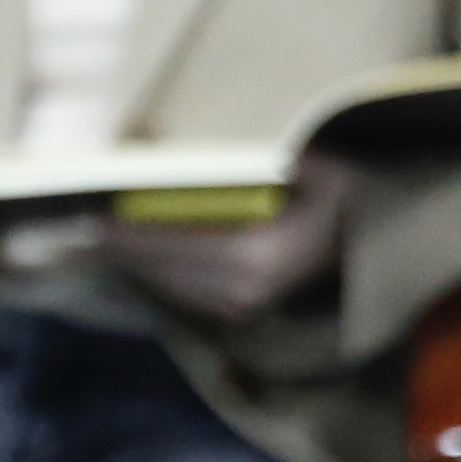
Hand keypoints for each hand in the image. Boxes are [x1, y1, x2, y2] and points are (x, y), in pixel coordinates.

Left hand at [101, 153, 349, 325]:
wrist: (371, 245)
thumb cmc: (348, 201)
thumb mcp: (324, 172)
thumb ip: (286, 165)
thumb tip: (247, 154)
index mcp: (262, 256)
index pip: (181, 249)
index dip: (136, 238)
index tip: (99, 224)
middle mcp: (249, 289)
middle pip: (169, 272)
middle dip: (126, 252)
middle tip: (88, 230)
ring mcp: (248, 304)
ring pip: (175, 286)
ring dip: (138, 265)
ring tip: (105, 242)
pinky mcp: (246, 307)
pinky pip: (189, 293)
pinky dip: (160, 275)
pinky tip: (138, 259)